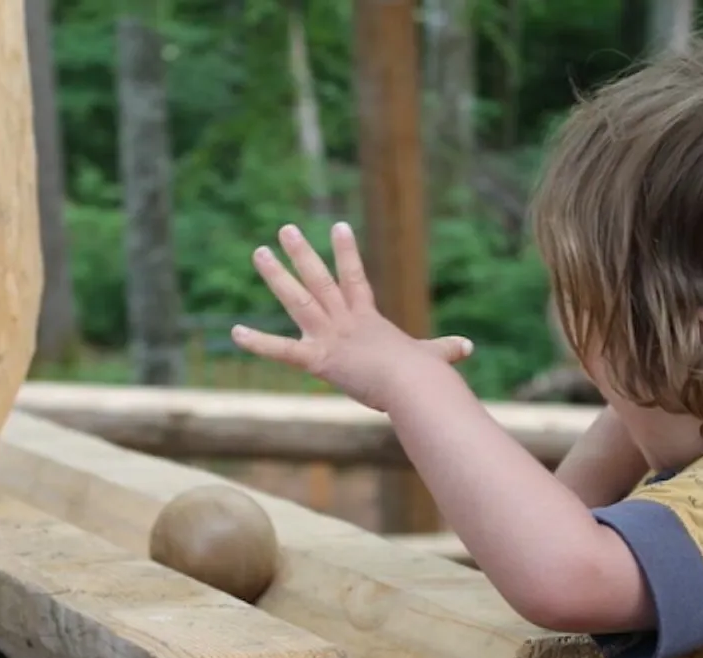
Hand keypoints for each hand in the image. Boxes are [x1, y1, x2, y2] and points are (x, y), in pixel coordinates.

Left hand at [231, 222, 472, 411]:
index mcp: (368, 319)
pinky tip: (235, 333)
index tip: (338, 226)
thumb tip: (468, 347)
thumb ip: (445, 350)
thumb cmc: (424, 376)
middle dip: (302, 253)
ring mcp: (330, 336)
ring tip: (258, 252)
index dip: (346, 252)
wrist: (415, 386)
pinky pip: (282, 351)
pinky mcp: (318, 359)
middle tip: (285, 228)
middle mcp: (345, 321)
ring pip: (298, 299)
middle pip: (320, 279)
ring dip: (277, 275)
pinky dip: (258, 343)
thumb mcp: (433, 358)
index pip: (355, 278)